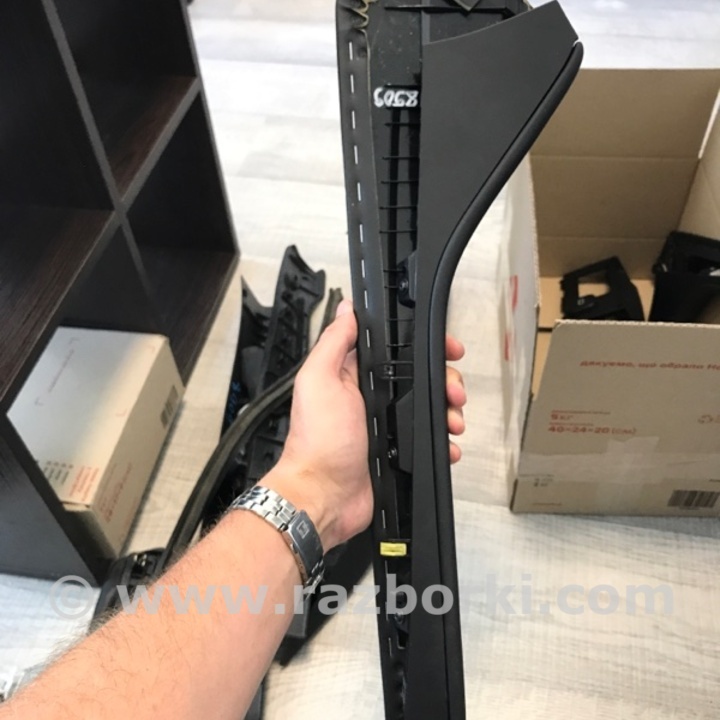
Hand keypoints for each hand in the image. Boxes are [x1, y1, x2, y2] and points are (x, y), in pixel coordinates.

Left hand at [263, 300, 466, 550]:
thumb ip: (335, 343)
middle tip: (453, 390)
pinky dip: (443, 442)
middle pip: (421, 378)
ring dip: (448, 411)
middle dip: (444, 380)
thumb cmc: (317, 441)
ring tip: (453, 419)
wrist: (324, 495)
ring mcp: (388, 426)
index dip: (423, 346)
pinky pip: (429, 441)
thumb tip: (347, 310)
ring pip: (430, 409)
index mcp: (356, 377)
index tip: (445, 347)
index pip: (397, 351)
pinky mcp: (399, 451)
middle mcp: (374, 399)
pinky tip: (448, 443)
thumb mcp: (319, 380)